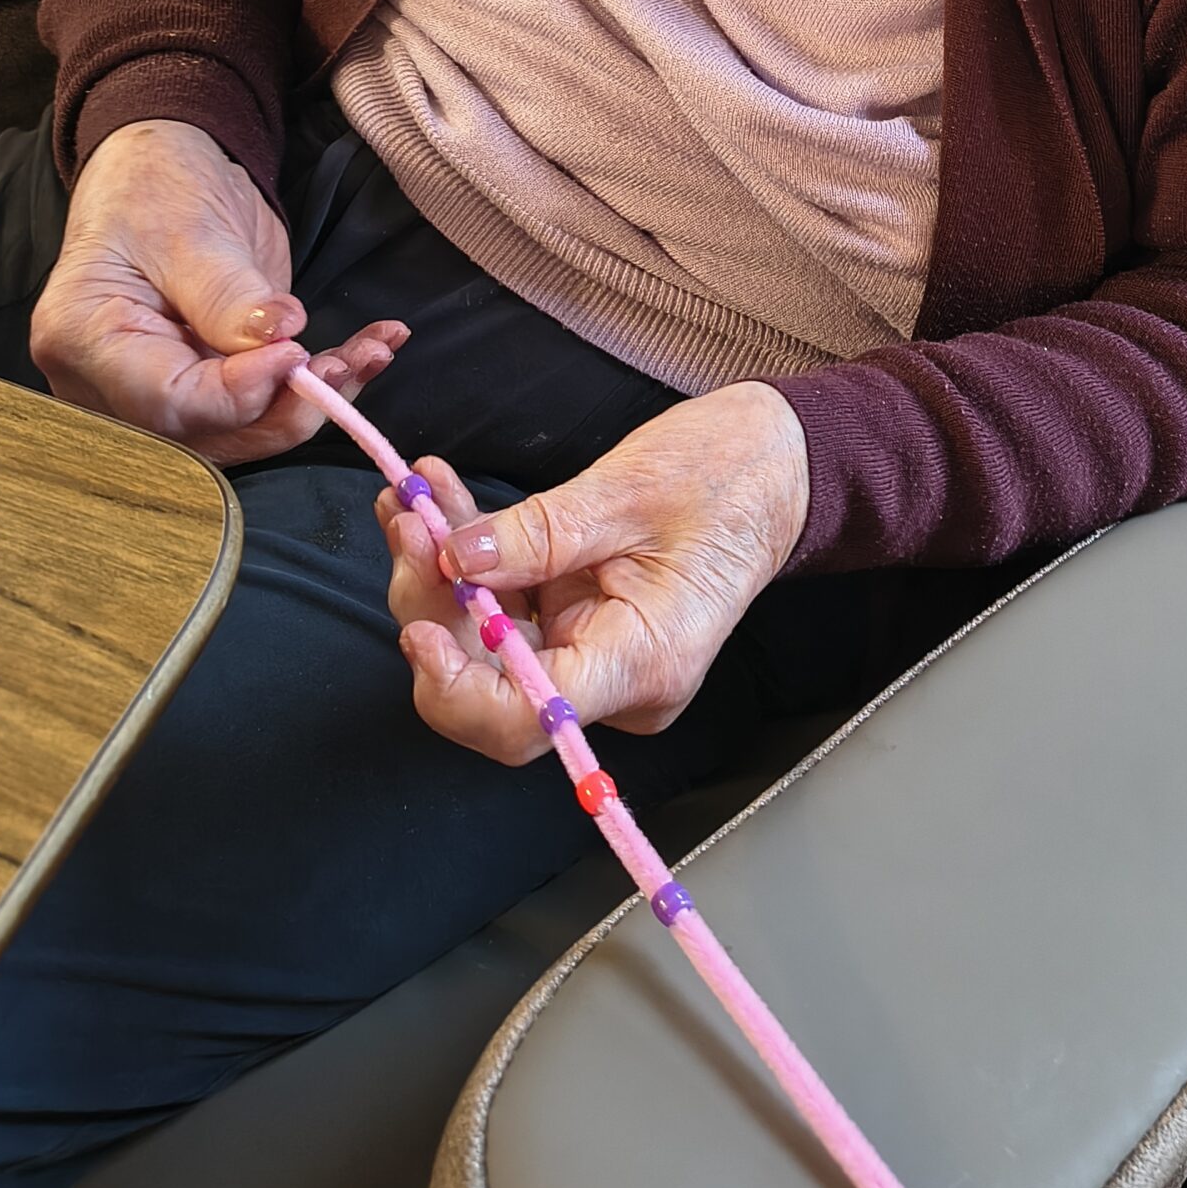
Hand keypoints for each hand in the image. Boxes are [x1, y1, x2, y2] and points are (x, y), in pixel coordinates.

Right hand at [30, 118, 405, 464]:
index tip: (295, 351)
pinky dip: (319, 384)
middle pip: (208, 432)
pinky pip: (262, 405)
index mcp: (86, 340)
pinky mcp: (208, 384)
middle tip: (351, 363)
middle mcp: (115, 385)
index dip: (239, 392)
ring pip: (245, 428)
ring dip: (318, 399)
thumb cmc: (155, 186)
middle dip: (289, 407)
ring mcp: (164, 389)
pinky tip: (370, 351)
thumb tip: (279, 339)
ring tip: (371, 352)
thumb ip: (228, 292)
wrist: (163, 170)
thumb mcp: (190, 228)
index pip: (166, 402)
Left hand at [380, 382, 811, 757]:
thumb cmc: (728, 474)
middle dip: (436, 607)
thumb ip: (537, 533)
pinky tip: (441, 502)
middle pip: (491, 684)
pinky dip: (467, 559)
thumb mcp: (627, 491)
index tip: (421, 628)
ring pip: (485, 645)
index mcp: (642, 661)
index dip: (459, 689)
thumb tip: (453, 557)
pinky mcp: (578, 622)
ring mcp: (594, 653)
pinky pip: (504, 609)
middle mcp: (616, 679)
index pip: (527, 722)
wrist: (778, 464)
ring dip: (438, 575)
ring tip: (414, 498)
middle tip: (408, 519)